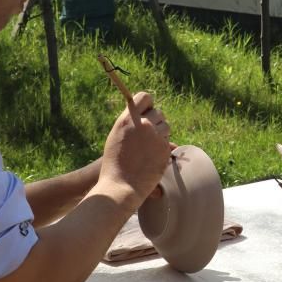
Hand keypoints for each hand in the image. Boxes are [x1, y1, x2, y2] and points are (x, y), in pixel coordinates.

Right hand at [95, 91, 171, 206]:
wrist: (120, 185)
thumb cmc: (114, 161)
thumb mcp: (117, 135)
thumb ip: (131, 122)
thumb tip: (147, 114)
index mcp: (128, 118)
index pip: (145, 97)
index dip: (147, 103)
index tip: (146, 111)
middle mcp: (143, 124)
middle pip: (158, 113)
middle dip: (155, 122)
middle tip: (146, 136)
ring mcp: (155, 136)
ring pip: (166, 126)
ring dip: (160, 134)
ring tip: (147, 147)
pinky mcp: (164, 149)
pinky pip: (167, 142)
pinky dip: (162, 148)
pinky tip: (151, 157)